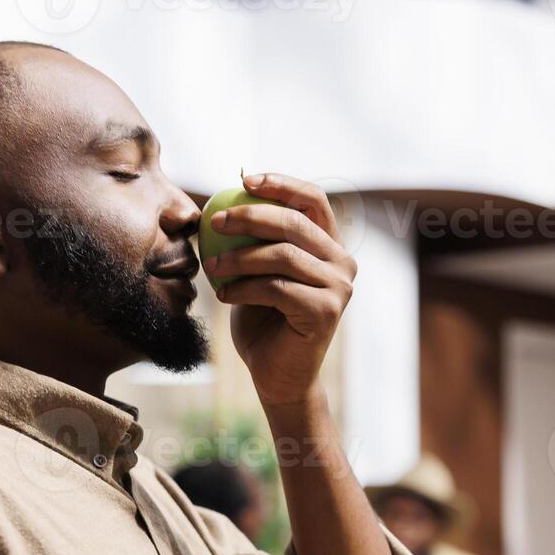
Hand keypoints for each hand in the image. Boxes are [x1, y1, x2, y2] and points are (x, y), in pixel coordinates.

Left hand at [201, 173, 356, 408]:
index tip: (244, 180)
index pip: (313, 199)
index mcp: (330, 246)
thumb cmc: (262, 320)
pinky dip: (244, 288)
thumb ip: (255, 238)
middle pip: (295, 222)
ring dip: (239, 258)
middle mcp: (343, 263)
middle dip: (250, 216)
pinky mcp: (326, 311)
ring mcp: (339, 288)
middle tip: (215, 222)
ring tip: (211, 267)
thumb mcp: (256, 271)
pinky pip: (277, 287)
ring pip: (283, 255)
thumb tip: (225, 196)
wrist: (275, 374)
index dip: (281, 184)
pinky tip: (223, 295)